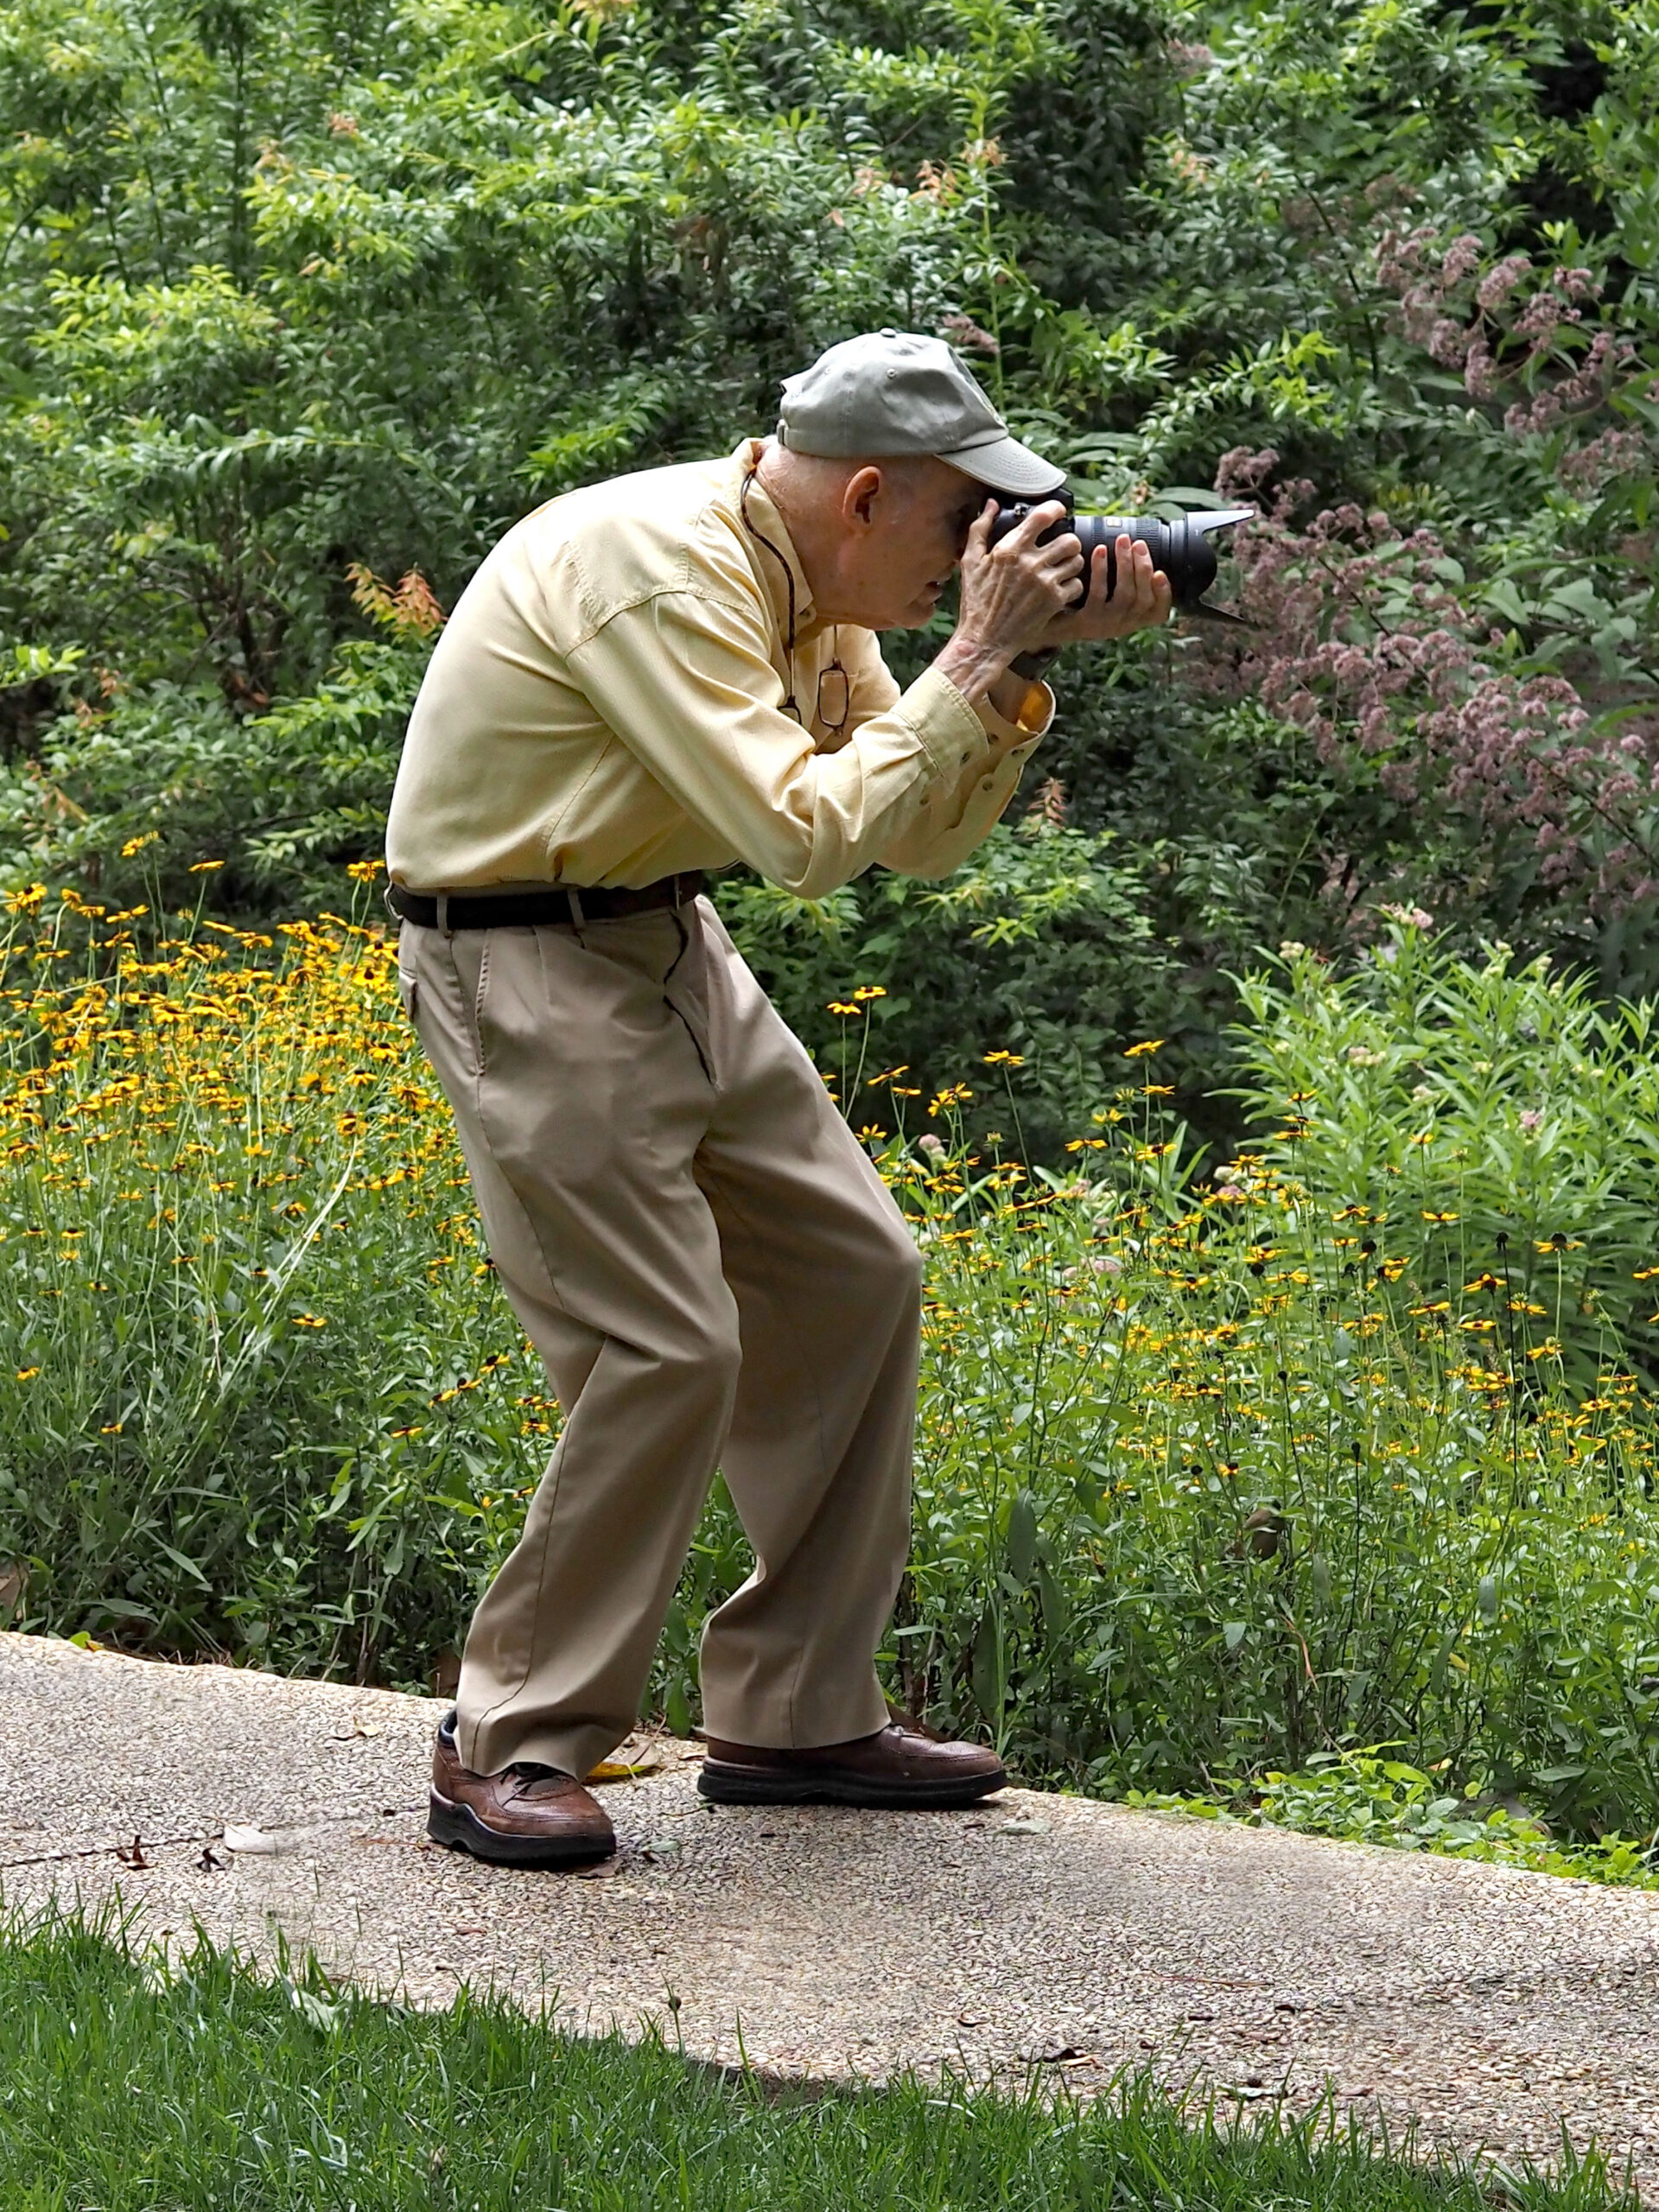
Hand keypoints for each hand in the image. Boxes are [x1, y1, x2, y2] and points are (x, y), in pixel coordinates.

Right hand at [933, 500, 1082, 702]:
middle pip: (1069, 539)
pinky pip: (1077, 585)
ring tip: (1062, 569)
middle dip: (1068, 541)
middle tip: (1062, 548)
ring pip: (1077, 560)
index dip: (1056, 509)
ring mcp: (1044, 583)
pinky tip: (1060, 589)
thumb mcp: (970, 563)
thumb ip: (980, 529)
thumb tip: (992, 504)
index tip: (1058, 512)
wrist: (984, 640)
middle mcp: (1030, 563)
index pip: (1044, 516)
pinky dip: (1072, 586)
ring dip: (1073, 563)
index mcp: (1010, 549)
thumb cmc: (976, 602)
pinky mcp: (1054, 602)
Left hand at [1040, 533, 1172, 644]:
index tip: (1161, 572)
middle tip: (1137, 543)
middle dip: (1143, 567)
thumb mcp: (1109, 600)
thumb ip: (1125, 584)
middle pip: (1142, 599)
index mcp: (1132, 621)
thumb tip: (1137, 549)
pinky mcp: (1085, 621)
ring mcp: (1104, 625)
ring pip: (1125, 595)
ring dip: (1125, 564)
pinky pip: (1098, 594)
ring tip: (1122, 541)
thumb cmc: (1081, 605)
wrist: (1047, 625)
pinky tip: (1100, 551)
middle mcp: (1122, 626)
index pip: (1158, 613)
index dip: (1164, 593)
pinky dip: (1101, 570)